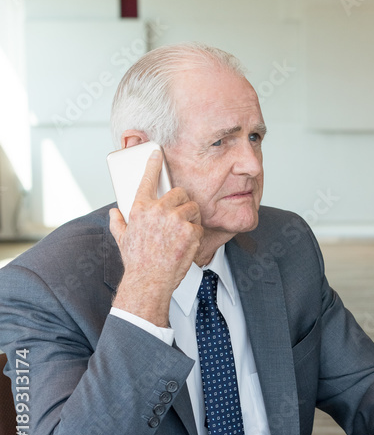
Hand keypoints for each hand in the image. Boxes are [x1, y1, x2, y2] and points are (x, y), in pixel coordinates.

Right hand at [110, 148, 202, 326]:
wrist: (149, 280)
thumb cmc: (136, 261)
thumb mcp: (123, 240)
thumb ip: (118, 223)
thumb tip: (114, 213)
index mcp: (139, 209)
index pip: (147, 180)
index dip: (153, 165)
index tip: (157, 153)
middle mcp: (157, 210)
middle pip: (179, 192)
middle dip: (182, 203)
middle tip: (179, 216)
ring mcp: (175, 220)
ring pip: (192, 208)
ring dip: (191, 218)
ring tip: (182, 233)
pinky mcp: (190, 231)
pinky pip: (199, 225)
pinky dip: (196, 234)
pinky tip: (186, 245)